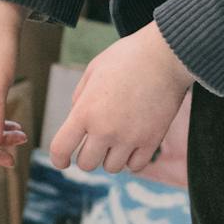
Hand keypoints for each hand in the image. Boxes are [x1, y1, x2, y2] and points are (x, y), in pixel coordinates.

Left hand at [48, 23, 193, 173]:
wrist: (165, 55)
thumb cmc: (126, 58)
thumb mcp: (92, 72)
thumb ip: (80, 99)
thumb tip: (78, 125)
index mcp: (85, 111)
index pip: (61, 149)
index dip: (58, 159)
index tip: (62, 160)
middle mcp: (105, 129)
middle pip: (87, 164)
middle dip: (87, 155)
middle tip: (94, 143)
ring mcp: (130, 137)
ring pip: (112, 168)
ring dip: (110, 157)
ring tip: (116, 140)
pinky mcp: (152, 140)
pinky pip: (136, 166)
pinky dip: (131, 159)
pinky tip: (132, 144)